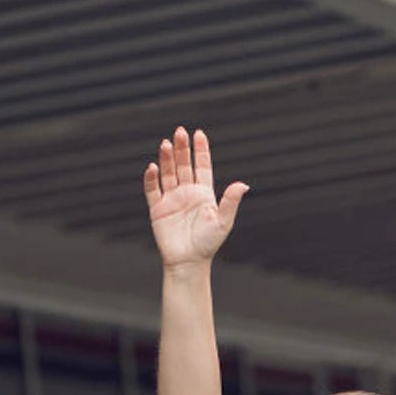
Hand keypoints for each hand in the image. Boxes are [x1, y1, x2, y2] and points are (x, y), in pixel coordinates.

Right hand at [144, 126, 247, 269]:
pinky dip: (151, 178)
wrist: (188, 262)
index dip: (200, 150)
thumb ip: (230, 201)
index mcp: (204, 194)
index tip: (199, 134)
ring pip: (168, 172)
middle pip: (183, 165)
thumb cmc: (208, 244)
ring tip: (166, 144)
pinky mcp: (157, 208)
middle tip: (180, 132)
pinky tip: (153, 167)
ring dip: (167, 158)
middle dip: (182, 149)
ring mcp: (171, 199)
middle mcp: (187, 193)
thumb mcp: (223, 221)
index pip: (202, 167)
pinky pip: (152, 189)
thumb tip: (244, 185)